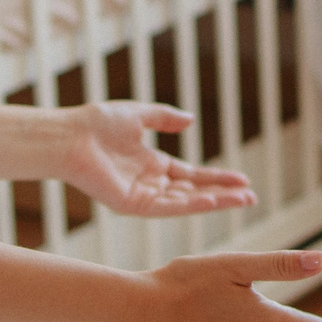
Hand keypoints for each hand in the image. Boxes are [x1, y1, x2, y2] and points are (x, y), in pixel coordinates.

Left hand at [59, 102, 255, 217]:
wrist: (70, 136)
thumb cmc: (96, 124)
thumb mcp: (138, 114)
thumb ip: (164, 118)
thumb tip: (190, 120)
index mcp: (151, 165)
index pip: (192, 176)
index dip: (217, 178)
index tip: (242, 180)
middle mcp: (150, 184)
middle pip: (195, 192)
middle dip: (224, 194)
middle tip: (251, 197)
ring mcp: (142, 196)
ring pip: (186, 202)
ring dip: (215, 201)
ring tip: (243, 200)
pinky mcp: (133, 204)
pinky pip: (168, 206)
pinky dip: (192, 205)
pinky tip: (213, 201)